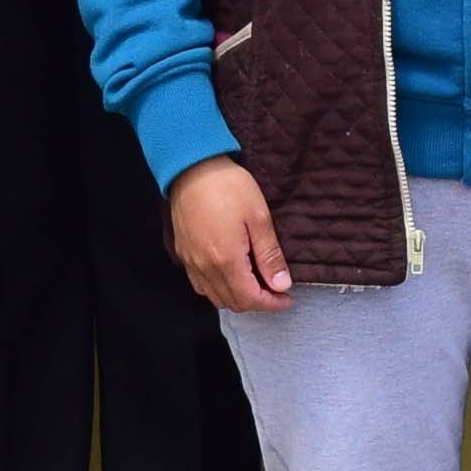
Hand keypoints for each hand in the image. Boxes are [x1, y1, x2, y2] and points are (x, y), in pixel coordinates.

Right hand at [166, 157, 290, 311]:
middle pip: (233, 303)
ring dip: (237, 298)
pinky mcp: (184, 254)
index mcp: (226, 260)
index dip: (272, 303)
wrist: (192, 167)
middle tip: (275, 290)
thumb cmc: (227, 187)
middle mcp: (205, 267)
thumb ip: (270, 256)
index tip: (287, 298)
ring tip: (255, 284)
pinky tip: (231, 276)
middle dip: (257, 303)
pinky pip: (200, 285)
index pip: (251, 298)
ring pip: (215, 297)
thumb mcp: (259, 218)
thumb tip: (281, 284)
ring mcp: (191, 262)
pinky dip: (218, 289)